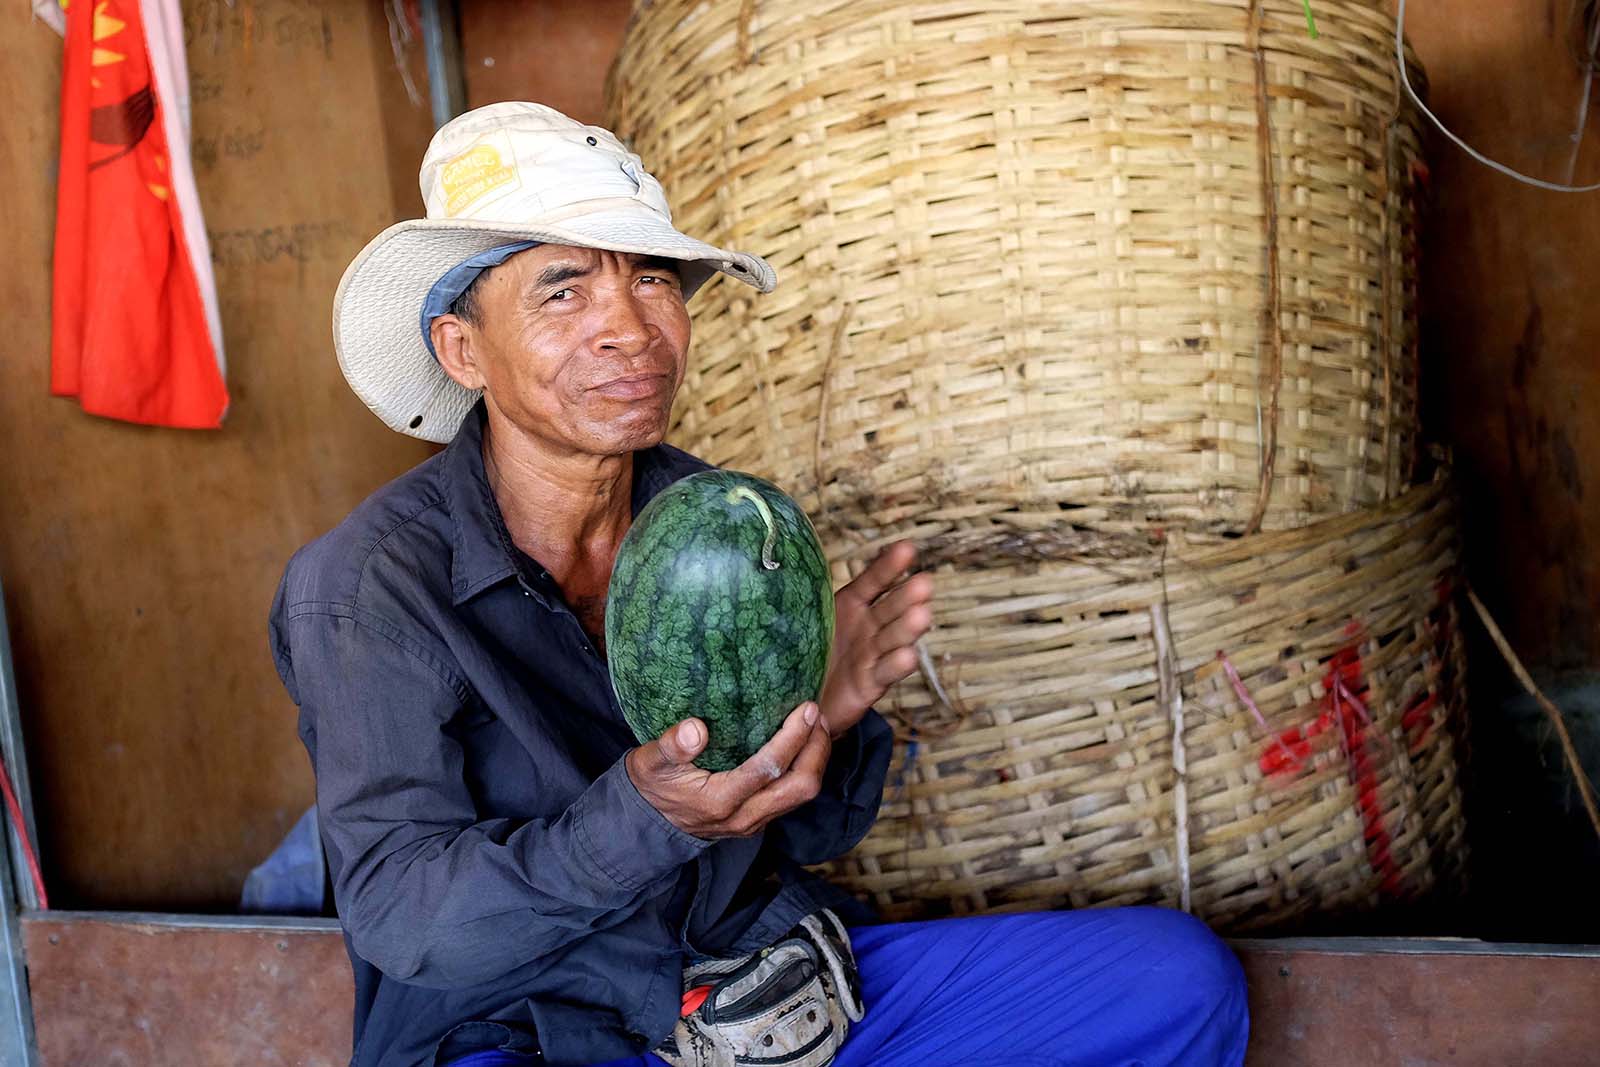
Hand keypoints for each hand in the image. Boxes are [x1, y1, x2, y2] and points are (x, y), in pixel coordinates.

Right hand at [625, 702, 832, 837]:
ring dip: (815, 760)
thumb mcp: (651, 762)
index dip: (792, 738)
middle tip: (816, 715)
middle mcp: (744, 816)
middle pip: (800, 788)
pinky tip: (803, 744)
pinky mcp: (758, 819)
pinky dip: (805, 769)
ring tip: (816, 725)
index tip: (805, 709)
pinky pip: (793, 797)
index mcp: (720, 801)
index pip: (768, 769)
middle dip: (816, 750)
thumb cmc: (652, 786)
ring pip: (801, 795)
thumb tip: (695, 728)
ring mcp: (754, 821)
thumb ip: (671, 746)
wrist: (648, 823)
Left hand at [819, 541, 934, 737]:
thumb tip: (780, 566)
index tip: (907, 549)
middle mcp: (867, 626)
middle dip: (906, 597)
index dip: (889, 566)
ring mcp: (871, 654)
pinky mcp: (871, 683)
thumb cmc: (806, 649)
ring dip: (908, 627)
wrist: (805, 696)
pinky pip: (885, 672)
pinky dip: (896, 665)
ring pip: (893, 638)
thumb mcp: (804, 618)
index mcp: (850, 604)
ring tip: (922, 616)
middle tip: (924, 584)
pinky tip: (908, 656)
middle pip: (890, 608)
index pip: (872, 582)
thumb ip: (801, 597)